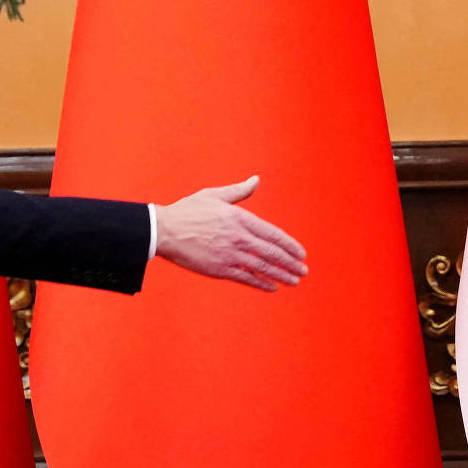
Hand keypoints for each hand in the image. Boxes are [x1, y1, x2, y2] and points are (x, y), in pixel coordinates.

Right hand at [150, 175, 306, 291]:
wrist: (164, 230)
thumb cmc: (188, 211)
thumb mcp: (214, 195)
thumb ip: (239, 191)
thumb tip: (256, 180)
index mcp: (239, 218)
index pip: (272, 234)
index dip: (289, 245)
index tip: (301, 254)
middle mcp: (238, 237)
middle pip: (272, 253)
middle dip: (290, 263)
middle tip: (303, 271)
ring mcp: (229, 255)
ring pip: (262, 267)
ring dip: (281, 275)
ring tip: (294, 281)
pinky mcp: (219, 269)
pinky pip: (246, 278)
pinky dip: (261, 283)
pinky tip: (272, 287)